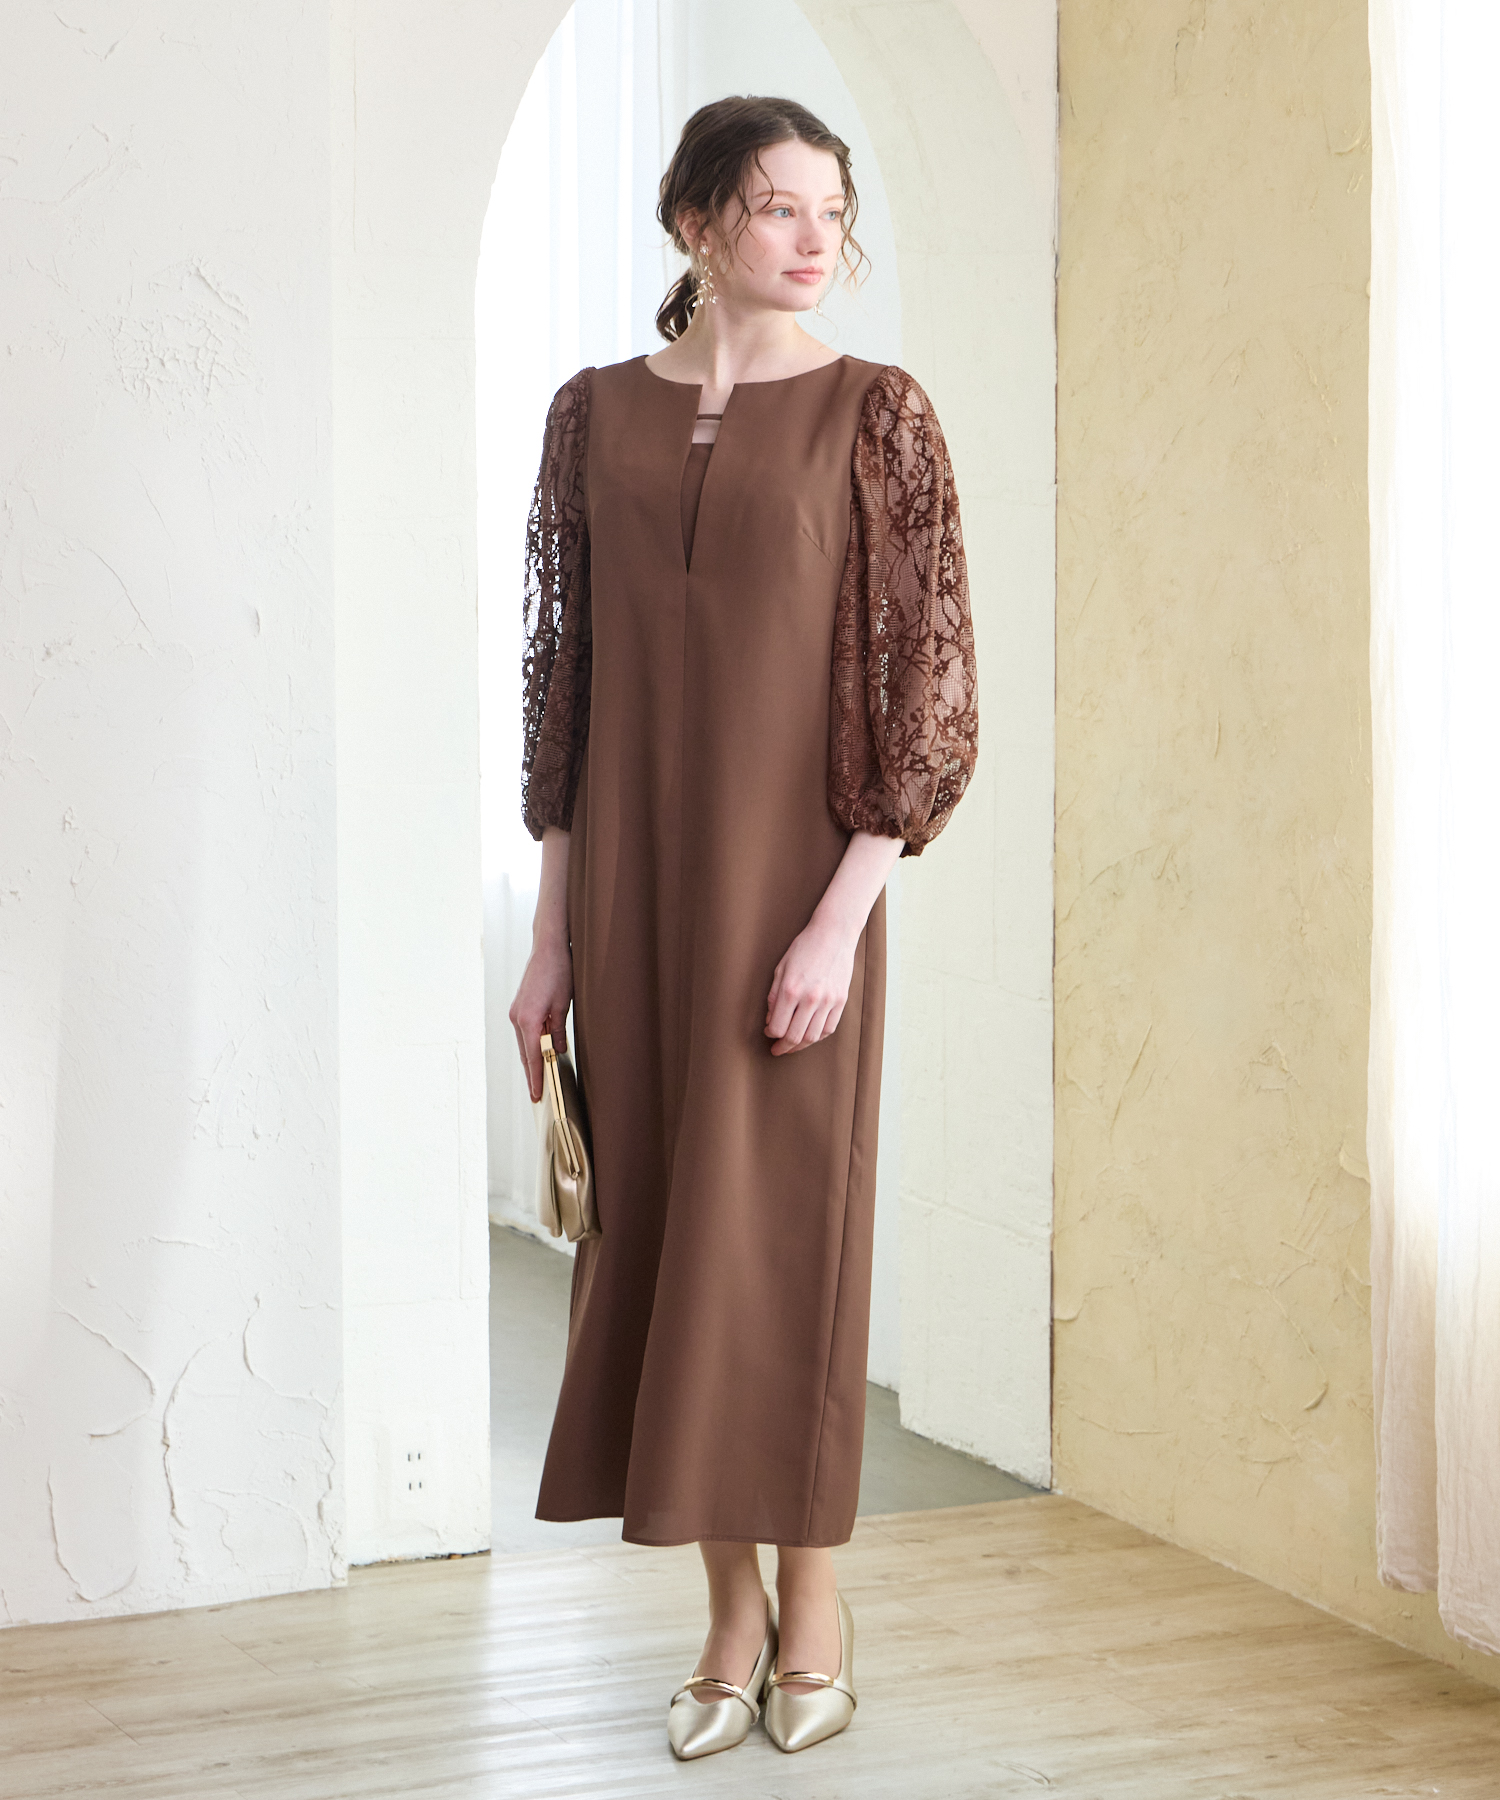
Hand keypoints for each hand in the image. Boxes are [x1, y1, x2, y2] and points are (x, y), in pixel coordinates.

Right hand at [509, 934, 573, 1101]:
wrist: (548, 947)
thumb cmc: (559, 972)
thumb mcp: (564, 1005)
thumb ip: (558, 1031)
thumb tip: (557, 1050)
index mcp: (528, 1020)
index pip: (533, 1057)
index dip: (536, 1078)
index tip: (537, 1095)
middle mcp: (516, 1017)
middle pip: (525, 1054)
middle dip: (532, 1074)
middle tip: (537, 1095)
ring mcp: (515, 1012)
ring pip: (524, 1044)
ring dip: (531, 1060)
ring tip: (539, 1079)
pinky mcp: (518, 1006)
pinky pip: (524, 1033)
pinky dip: (531, 1045)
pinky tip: (539, 1053)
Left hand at [765, 917, 855, 1055]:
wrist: (834, 934)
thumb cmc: (804, 948)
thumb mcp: (781, 968)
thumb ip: (774, 996)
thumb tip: (770, 1020)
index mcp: (791, 990)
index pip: (777, 1026)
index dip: (770, 1034)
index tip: (768, 1033)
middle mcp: (810, 998)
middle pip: (795, 1037)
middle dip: (783, 1047)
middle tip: (778, 1049)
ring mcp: (828, 1000)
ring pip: (813, 1037)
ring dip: (800, 1046)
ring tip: (793, 1045)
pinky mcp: (841, 1000)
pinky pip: (829, 1028)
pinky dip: (817, 1036)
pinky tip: (809, 1035)